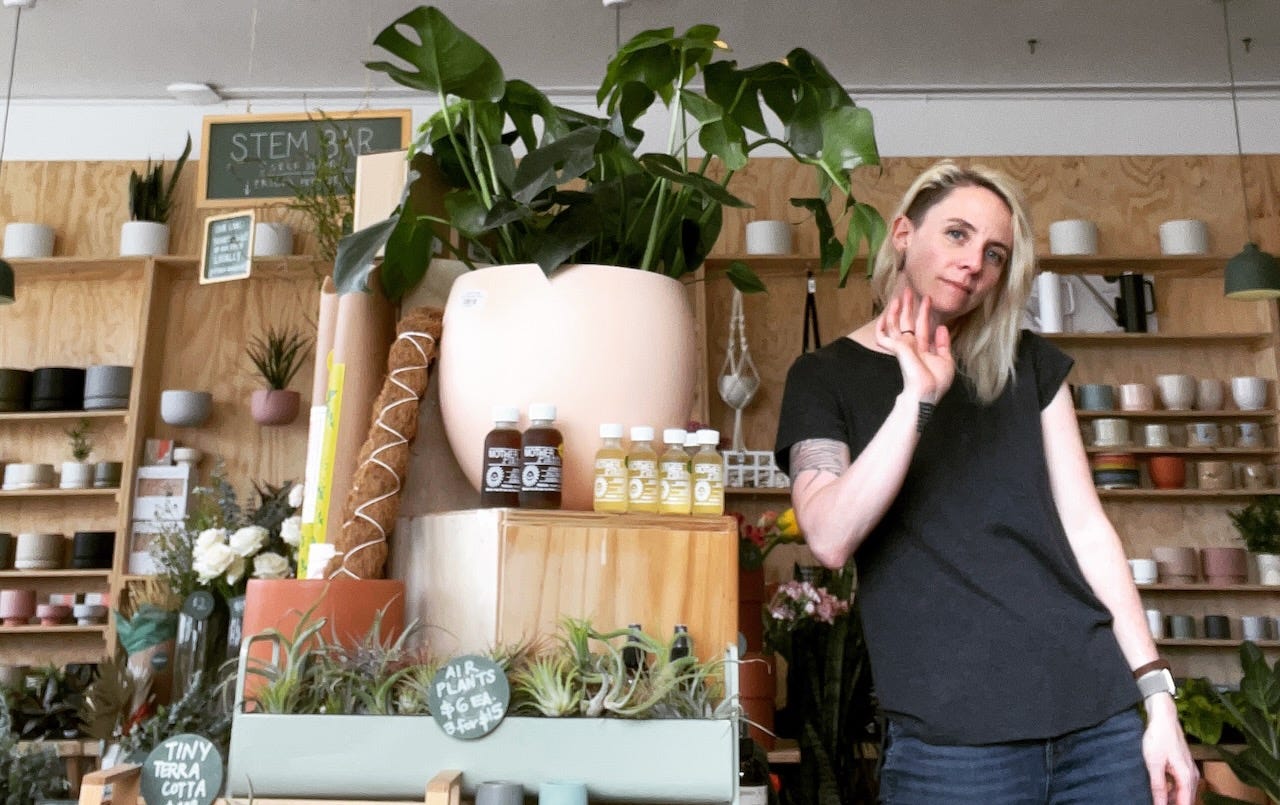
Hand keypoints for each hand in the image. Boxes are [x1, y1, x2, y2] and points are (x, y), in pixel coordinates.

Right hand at [874, 286, 954, 403]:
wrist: (925, 393)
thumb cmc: (936, 382)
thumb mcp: (946, 360)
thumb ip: (943, 344)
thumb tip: (941, 327)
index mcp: (922, 349)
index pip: (921, 327)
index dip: (924, 312)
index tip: (928, 299)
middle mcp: (910, 346)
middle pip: (907, 322)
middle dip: (909, 306)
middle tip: (909, 291)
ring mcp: (902, 347)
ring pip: (895, 325)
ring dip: (897, 310)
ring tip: (900, 296)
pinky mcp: (896, 348)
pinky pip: (882, 336)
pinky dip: (881, 326)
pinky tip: (884, 315)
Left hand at [1143, 694, 1198, 804]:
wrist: (1163, 717)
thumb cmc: (1159, 737)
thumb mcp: (1154, 764)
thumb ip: (1158, 786)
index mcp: (1186, 777)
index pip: (1185, 804)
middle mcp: (1192, 776)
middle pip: (1186, 800)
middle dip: (1174, 804)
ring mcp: (1189, 770)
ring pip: (1183, 792)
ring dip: (1173, 799)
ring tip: (1158, 801)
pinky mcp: (1183, 766)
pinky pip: (1180, 784)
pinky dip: (1172, 790)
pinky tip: (1160, 791)